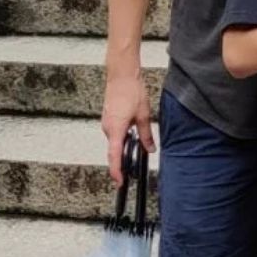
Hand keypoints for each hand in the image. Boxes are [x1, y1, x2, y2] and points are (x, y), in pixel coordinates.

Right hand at [102, 72, 154, 186]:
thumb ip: (146, 134)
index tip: (119, 181)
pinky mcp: (108, 117)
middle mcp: (108, 127)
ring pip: (114, 142)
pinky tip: (131, 135)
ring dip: (123, 148)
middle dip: (122, 161)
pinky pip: (114, 133)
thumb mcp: (144, 115)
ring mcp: (106, 122)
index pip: (114, 156)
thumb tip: (150, 148)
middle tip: (131, 170)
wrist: (121, 75)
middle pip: (114, 151)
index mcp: (116, 129)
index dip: (116, 171)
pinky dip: (121, 138)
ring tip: (136, 149)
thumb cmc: (130, 90)